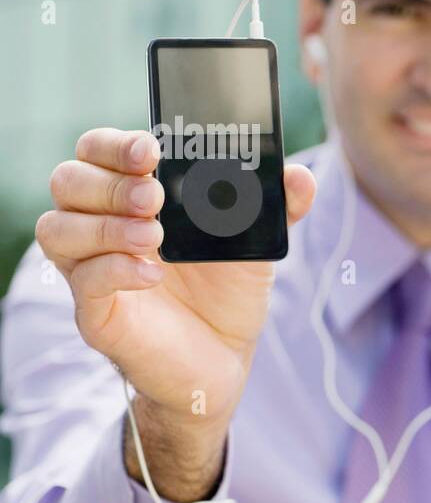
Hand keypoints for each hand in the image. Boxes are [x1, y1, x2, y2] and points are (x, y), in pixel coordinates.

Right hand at [37, 128, 315, 426]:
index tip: (152, 150)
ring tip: (156, 239)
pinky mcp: (97, 313)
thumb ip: (277, 207)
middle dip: (110, 184)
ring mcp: (92, 270)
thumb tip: (300, 175)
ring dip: (105, 225)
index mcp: (134, 197)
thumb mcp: (257, 243)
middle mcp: (102, 227)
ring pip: (57, 229)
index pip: (97, 151)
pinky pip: (82, 281)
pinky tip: (153, 274)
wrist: (225, 358)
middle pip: (67, 181)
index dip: (115, 144)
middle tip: (155, 200)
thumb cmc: (227, 291)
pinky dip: (114, 270)